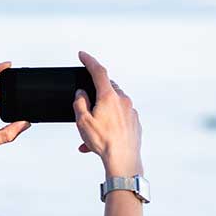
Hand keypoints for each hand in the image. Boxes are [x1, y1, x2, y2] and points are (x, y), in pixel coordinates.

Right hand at [73, 51, 142, 175]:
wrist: (123, 160)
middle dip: (94, 94)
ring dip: (101, 113)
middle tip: (85, 109)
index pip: (98, 71)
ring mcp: (130, 111)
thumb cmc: (103, 142)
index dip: (89, 61)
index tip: (82, 55)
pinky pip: (119, 117)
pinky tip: (101, 138)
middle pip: (106, 89)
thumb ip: (80, 103)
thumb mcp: (83, 121)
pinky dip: (108, 123)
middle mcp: (122, 100)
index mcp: (109, 97)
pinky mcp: (134, 122)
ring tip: (90, 133)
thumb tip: (82, 94)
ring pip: (112, 105)